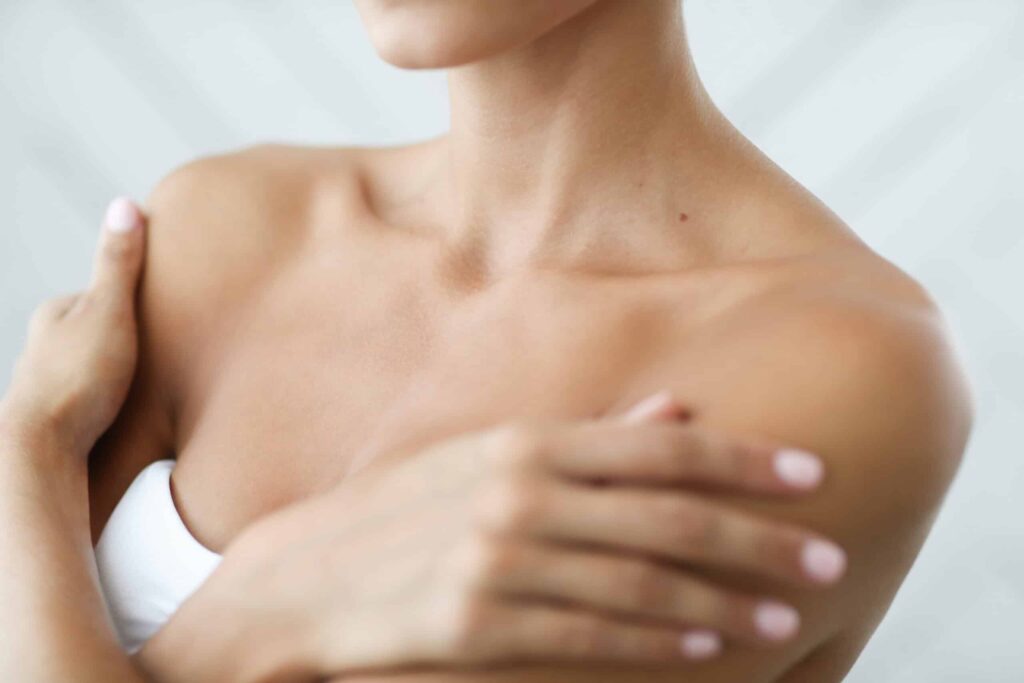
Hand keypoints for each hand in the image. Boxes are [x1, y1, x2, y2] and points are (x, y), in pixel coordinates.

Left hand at [0, 198, 145, 459]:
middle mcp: (44, 345)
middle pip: (100, 332)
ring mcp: (49, 383)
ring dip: (121, 376)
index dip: (138, 303)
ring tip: (149, 389)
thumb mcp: (109, 311)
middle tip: (162, 354)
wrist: (42, 452)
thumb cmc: (78, 380)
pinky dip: (113, 404)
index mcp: (55, 314)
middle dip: (129, 341)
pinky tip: (129, 417)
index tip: (165, 312)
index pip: (105, 295)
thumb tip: (127, 203)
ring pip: (96, 368)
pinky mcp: (58, 419)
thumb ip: (119, 263)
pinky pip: (94, 401)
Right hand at [156, 394, 845, 680]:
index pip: (661, 445)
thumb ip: (592, 435)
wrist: (303, 576)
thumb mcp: (492, 453)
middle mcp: (519, 492)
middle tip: (829, 556)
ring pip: (641, 583)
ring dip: (723, 603)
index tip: (813, 473)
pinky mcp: (478, 624)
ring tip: (785, 616)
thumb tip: (679, 409)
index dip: (745, 457)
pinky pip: (590, 637)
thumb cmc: (407, 507)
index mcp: (528, 440)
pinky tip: (707, 649)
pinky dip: (657, 644)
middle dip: (758, 539)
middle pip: (668, 515)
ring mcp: (498, 560)